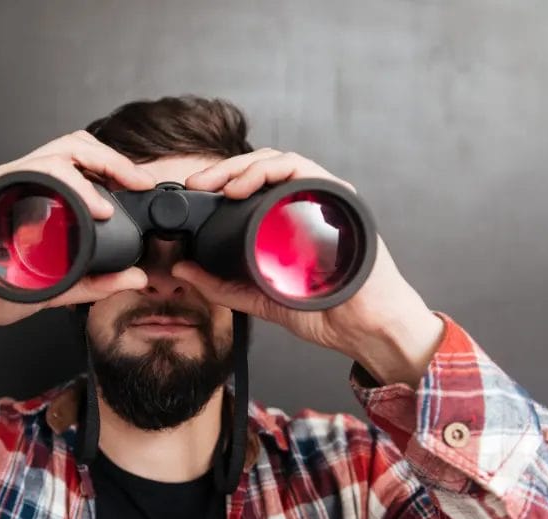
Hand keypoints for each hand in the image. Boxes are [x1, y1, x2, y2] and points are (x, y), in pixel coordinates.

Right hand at [0, 130, 153, 345]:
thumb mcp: (59, 287)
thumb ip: (96, 282)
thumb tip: (137, 277)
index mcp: (38, 196)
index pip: (82, 163)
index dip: (117, 168)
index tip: (143, 187)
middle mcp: (23, 181)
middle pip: (75, 146)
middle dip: (115, 159)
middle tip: (140, 181)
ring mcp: (7, 183)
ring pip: (59, 151)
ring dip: (98, 164)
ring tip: (124, 188)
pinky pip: (36, 172)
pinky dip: (71, 184)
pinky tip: (93, 207)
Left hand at [174, 149, 444, 386]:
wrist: (365, 328)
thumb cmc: (326, 311)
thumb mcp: (259, 298)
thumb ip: (222, 285)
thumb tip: (182, 269)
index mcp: (289, 221)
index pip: (253, 185)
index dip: (221, 182)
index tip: (193, 193)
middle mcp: (307, 204)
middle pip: (263, 168)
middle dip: (224, 170)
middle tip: (196, 184)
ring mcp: (324, 200)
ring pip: (281, 162)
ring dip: (244, 167)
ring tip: (218, 185)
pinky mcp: (340, 200)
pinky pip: (305, 170)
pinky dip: (271, 172)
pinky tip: (244, 188)